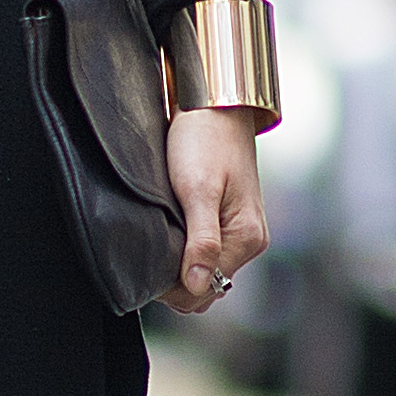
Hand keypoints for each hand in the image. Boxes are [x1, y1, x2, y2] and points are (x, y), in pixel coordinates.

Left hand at [161, 106, 269, 319]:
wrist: (213, 106)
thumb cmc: (205, 141)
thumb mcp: (199, 190)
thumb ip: (202, 241)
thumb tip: (197, 287)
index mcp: (247, 239)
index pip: (205, 290)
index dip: (172, 288)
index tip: (146, 270)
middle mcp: (249, 241)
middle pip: (206, 288)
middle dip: (175, 281)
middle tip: (148, 253)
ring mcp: (240, 233)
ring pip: (204, 273)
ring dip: (178, 267)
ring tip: (158, 240)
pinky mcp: (229, 222)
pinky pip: (205, 254)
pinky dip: (185, 253)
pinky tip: (168, 233)